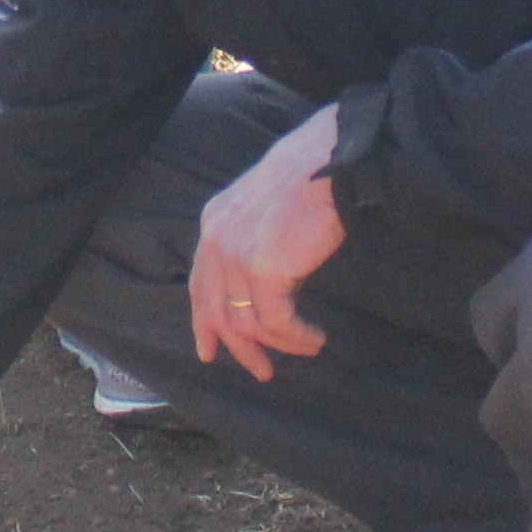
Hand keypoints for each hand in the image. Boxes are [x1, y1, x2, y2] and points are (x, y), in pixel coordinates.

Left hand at [187, 110, 347, 381]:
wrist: (331, 159)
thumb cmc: (311, 174)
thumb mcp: (264, 205)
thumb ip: (251, 235)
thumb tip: (262, 276)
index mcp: (214, 222)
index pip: (200, 285)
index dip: (204, 323)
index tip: (209, 352)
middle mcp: (217, 239)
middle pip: (217, 312)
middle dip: (239, 348)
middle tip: (262, 371)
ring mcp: (237, 255)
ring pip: (248, 323)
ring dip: (281, 343)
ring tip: (308, 346)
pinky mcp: (263, 269)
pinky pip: (276, 321)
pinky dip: (297, 337)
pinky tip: (315, 338)